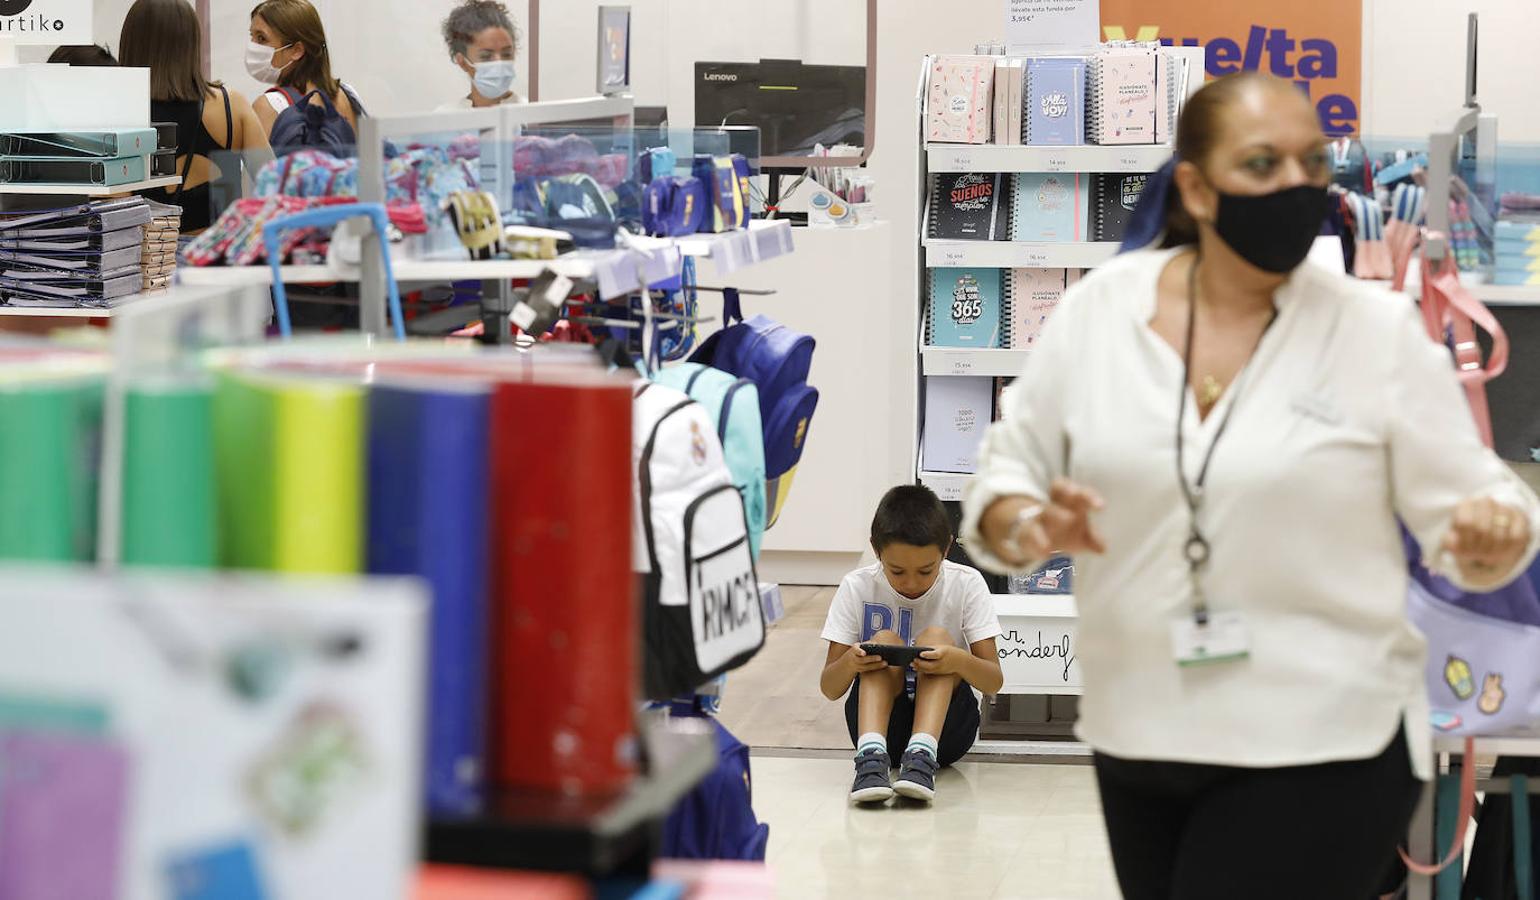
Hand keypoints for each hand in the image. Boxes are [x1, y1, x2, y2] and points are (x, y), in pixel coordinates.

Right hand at [846, 644, 889, 674]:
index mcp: (854, 650)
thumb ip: (867, 644)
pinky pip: (869, 669)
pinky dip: (876, 667)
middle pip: (863, 660)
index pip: (856, 651)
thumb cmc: (857, 651)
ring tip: (885, 663)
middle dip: (872, 659)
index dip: (860, 652)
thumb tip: (877, 643)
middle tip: (880, 657)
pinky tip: (883, 665)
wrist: (848, 661)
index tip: (864, 653)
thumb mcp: (859, 646)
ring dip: (877, 665)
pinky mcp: (861, 670)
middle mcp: (854, 659)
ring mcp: (857, 666)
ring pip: (867, 667)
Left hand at [914, 645, 966, 676]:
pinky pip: (929, 672)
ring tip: (912, 663)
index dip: (927, 654)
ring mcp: (940, 669)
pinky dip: (922, 670)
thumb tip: (920, 649)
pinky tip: (916, 667)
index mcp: (943, 653)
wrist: (960, 661)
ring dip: (919, 667)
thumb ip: (931, 648)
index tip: (920, 653)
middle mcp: (941, 662)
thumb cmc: (950, 652)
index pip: (935, 654)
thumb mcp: (942, 647)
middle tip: (913, 659)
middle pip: (929, 664)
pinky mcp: (939, 673)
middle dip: (920, 663)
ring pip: (928, 670)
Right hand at [986, 479, 1106, 566]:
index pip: (1079, 492)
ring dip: (1056, 513)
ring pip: (1045, 510)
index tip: (1101, 507)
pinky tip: (1046, 550)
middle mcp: (1054, 502)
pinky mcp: (1026, 531)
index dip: (1089, 496)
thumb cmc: (1065, 531)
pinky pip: (1031, 532)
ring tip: (1069, 519)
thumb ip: (1092, 541)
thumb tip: (1102, 549)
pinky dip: (1038, 540)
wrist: (1035, 538)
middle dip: (1069, 491)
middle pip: (1059, 489)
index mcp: (1070, 500)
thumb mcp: (1081, 537)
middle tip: (1078, 496)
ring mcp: (1038, 515)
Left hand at [1442, 497, 1531, 584]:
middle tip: (1478, 556)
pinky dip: (1508, 550)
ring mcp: (1504, 508)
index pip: (1465, 522)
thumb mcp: (1454, 542)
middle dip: (1479, 549)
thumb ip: (1450, 542)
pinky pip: (1516, 538)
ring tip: (1487, 556)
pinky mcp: (1520, 518)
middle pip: (1483, 530)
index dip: (1464, 542)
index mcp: (1464, 505)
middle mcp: (1485, 502)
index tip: (1464, 550)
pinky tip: (1501, 552)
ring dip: (1492, 552)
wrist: (1489, 536)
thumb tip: (1451, 543)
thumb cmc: (1467, 539)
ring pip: (1499, 536)